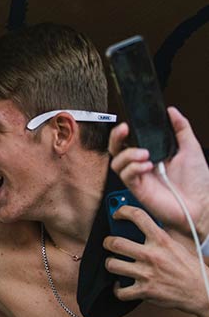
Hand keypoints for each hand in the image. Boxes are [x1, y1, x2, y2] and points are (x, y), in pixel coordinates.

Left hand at [105, 205, 208, 315]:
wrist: (203, 291)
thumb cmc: (191, 269)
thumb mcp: (177, 246)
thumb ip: (159, 237)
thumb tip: (141, 227)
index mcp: (162, 241)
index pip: (138, 216)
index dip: (122, 211)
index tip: (117, 214)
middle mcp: (152, 255)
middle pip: (115, 243)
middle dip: (107, 242)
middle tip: (109, 243)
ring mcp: (147, 274)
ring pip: (112, 265)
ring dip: (110, 264)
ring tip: (115, 263)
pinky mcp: (145, 291)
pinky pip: (120, 291)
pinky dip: (118, 289)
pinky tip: (121, 285)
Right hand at [109, 107, 208, 235]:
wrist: (201, 204)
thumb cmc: (197, 182)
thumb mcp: (191, 148)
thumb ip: (181, 128)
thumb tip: (172, 112)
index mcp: (152, 155)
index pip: (130, 141)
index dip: (124, 132)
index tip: (129, 124)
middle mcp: (142, 166)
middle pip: (116, 150)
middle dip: (116, 138)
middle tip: (124, 130)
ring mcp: (139, 178)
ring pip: (117, 163)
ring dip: (128, 155)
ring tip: (145, 154)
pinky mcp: (138, 189)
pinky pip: (126, 176)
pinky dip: (134, 168)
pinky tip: (147, 166)